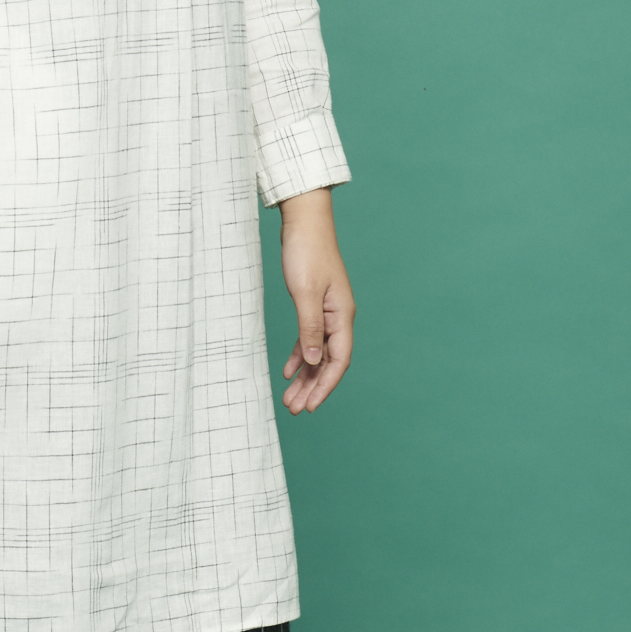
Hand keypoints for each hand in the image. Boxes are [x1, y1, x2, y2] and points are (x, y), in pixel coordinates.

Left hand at [278, 188, 354, 414]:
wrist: (304, 221)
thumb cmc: (306, 252)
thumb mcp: (304, 293)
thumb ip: (309, 329)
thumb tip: (312, 362)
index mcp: (342, 315)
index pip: (338, 361)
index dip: (325, 386)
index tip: (310, 407)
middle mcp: (339, 317)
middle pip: (328, 362)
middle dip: (313, 388)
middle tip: (295, 410)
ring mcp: (327, 311)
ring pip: (317, 353)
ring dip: (305, 376)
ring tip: (290, 398)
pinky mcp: (315, 304)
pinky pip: (309, 338)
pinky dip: (299, 355)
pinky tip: (288, 371)